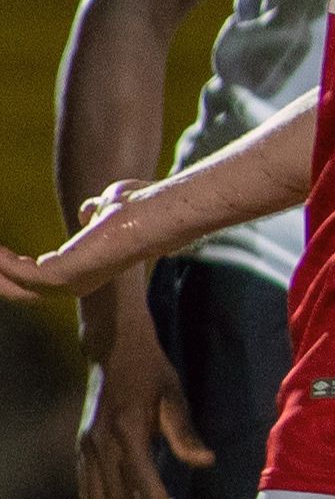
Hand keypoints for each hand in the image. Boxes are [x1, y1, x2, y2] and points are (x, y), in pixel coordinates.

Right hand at [0, 178, 163, 307]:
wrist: (156, 211)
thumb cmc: (141, 207)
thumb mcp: (110, 208)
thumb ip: (96, 211)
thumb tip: (90, 209)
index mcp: (87, 270)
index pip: (43, 280)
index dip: (17, 268)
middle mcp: (79, 283)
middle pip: (25, 291)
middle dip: (0, 277)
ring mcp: (72, 282)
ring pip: (19, 287)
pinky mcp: (66, 275)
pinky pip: (22, 275)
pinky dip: (4, 264)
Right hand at [74, 315, 208, 498]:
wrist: (113, 350)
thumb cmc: (151, 371)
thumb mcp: (174, 395)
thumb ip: (185, 432)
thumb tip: (205, 463)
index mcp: (125, 429)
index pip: (140, 479)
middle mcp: (99, 442)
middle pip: (116, 497)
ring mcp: (86, 446)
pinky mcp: (82, 448)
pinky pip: (87, 490)